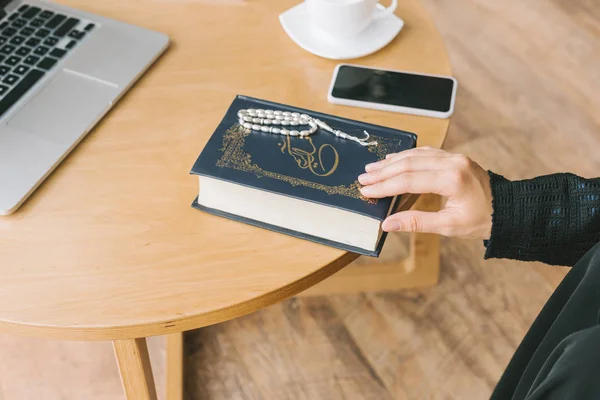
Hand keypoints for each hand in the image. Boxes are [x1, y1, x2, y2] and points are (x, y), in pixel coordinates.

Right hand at [358, 147, 492, 239]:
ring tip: (372, 169)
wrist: (508, 209)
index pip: (409, 180)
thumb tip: (387, 224)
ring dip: (391, 162)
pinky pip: (425, 152)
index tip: (367, 191)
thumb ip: (416, 222)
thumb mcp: (449, 227)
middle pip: (409, 164)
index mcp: (452, 180)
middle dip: (383, 172)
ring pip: (415, 155)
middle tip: (363, 179)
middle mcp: (452, 163)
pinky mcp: (454, 157)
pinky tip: (393, 160)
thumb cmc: (482, 220)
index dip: (385, 186)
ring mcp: (454, 157)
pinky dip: (406, 156)